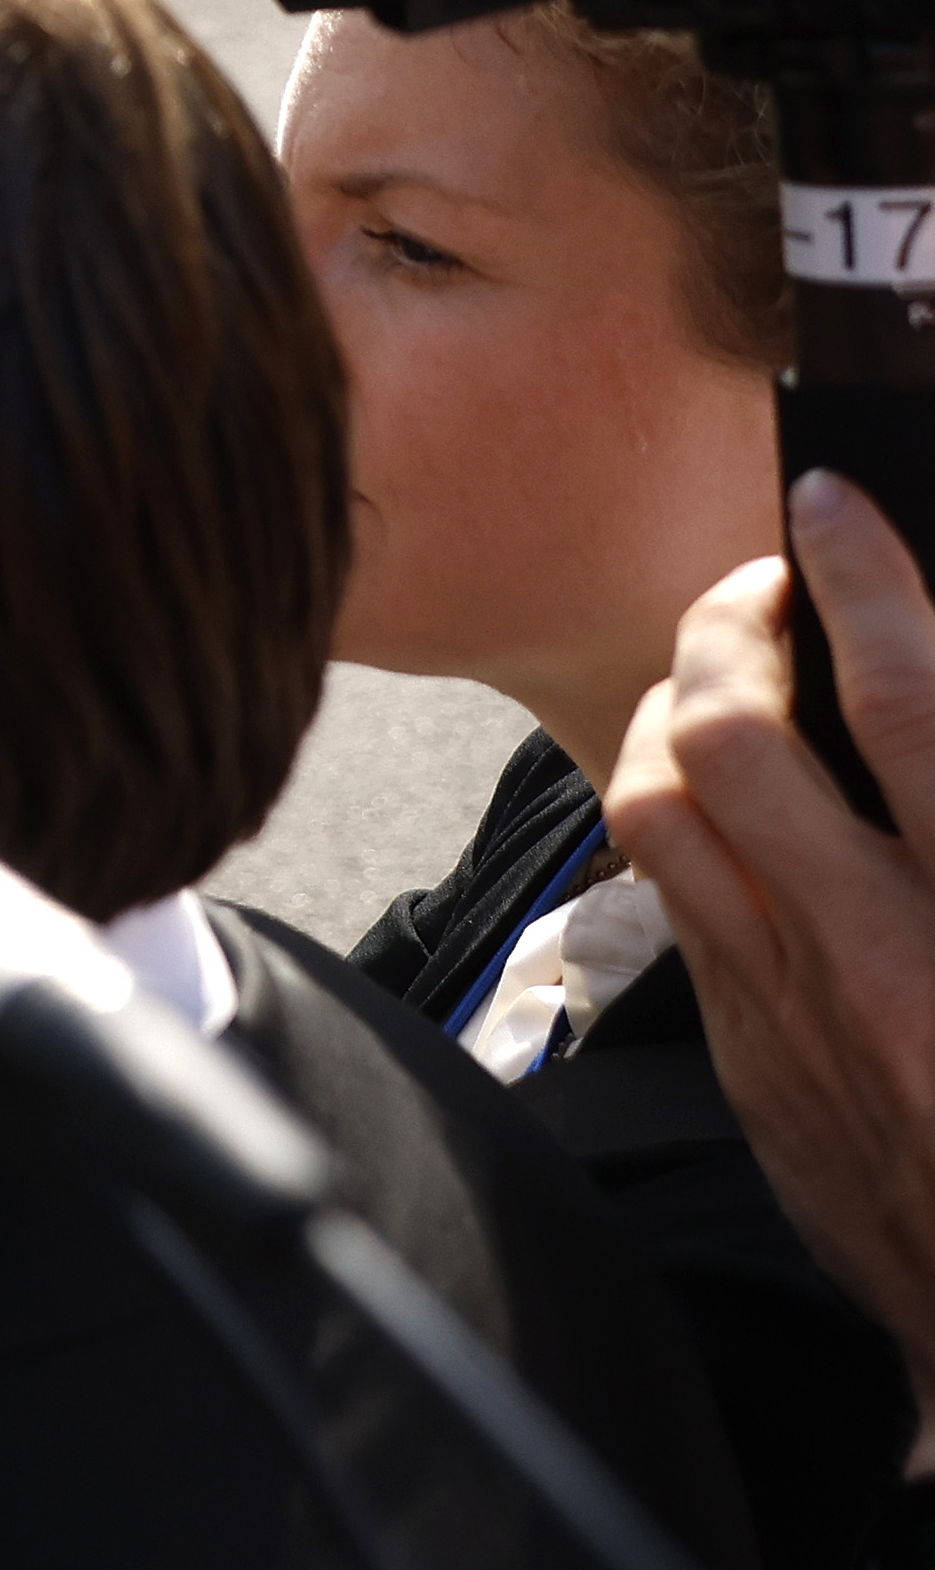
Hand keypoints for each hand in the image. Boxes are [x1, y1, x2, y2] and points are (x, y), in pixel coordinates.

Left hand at [610, 469, 934, 1466]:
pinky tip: (721, 797)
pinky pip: (674, 903)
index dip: (863, 582)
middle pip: (734, 733)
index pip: (906, 701)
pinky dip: (681, 819)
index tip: (837, 504)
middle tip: (769, 583)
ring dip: (677, 710)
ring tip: (724, 672)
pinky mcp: (752, 1065)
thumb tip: (918, 697)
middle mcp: (881, 958)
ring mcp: (795, 1014)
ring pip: (659, 805)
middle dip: (732, 623)